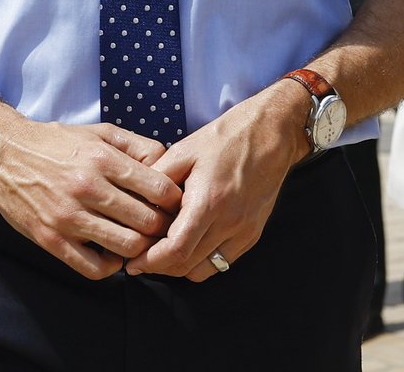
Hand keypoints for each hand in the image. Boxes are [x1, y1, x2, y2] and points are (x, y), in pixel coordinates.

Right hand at [0, 119, 174, 280]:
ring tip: (138, 240)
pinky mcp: (51, 239)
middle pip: (148, 222)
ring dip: (140, 248)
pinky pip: (95, 268)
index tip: (172, 205)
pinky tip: (112, 253)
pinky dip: (112, 266)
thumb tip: (167, 165)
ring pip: (127, 247)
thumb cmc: (54, 143)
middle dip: (162, 227)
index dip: (174, 201)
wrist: (2, 153)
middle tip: (161, 228)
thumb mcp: (97, 132)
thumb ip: (136, 145)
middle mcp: (86, 187)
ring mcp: (67, 216)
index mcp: (101, 158)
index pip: (159, 189)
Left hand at [127, 81, 311, 281]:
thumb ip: (157, 179)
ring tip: (162, 253)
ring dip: (180, 268)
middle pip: (188, 265)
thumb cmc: (226, 138)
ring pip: (205, 270)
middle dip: (159, 267)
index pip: (176, 249)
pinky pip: (223, 262)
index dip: (151, 261)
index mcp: (209, 201)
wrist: (270, 134)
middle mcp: (230, 223)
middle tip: (140, 258)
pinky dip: (202, 262)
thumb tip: (136, 203)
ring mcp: (244, 231)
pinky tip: (188, 245)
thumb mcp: (183, 151)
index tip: (133, 263)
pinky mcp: (253, 234)